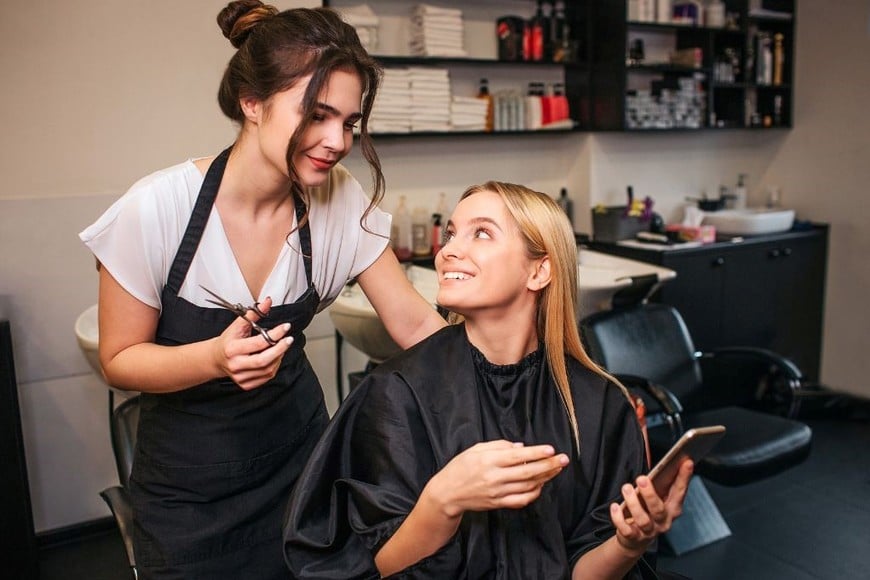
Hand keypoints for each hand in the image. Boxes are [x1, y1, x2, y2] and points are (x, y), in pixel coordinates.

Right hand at [211, 297, 292, 389]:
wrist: (216, 358)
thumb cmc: (228, 341)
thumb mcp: (238, 325)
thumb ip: (254, 314)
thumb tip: (267, 302)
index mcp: (232, 349)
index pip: (259, 343)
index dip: (275, 334)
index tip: (285, 327)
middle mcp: (236, 365)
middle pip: (264, 360)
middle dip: (280, 349)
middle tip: (288, 339)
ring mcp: (241, 377)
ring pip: (268, 369)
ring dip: (278, 357)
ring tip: (280, 347)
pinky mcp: (246, 384)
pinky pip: (266, 377)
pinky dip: (274, 366)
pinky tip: (274, 358)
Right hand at [424, 440, 569, 518]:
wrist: (447, 493)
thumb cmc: (460, 467)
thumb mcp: (475, 449)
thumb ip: (498, 445)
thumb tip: (521, 447)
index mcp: (489, 460)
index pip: (518, 456)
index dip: (536, 453)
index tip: (551, 449)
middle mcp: (495, 477)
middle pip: (528, 472)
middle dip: (548, 465)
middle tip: (564, 460)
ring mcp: (497, 492)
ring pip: (527, 486)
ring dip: (545, 478)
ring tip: (556, 470)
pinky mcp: (498, 504)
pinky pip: (521, 500)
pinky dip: (534, 493)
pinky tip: (540, 485)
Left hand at [610, 459, 693, 556]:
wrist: (635, 539)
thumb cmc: (647, 511)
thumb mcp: (657, 498)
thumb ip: (662, 485)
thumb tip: (666, 464)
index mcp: (672, 509)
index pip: (680, 492)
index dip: (684, 478)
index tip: (687, 462)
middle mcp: (663, 521)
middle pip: (658, 509)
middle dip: (650, 494)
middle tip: (641, 478)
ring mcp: (649, 531)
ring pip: (643, 519)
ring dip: (633, 503)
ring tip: (626, 488)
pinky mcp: (634, 537)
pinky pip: (626, 529)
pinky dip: (619, 518)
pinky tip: (615, 506)